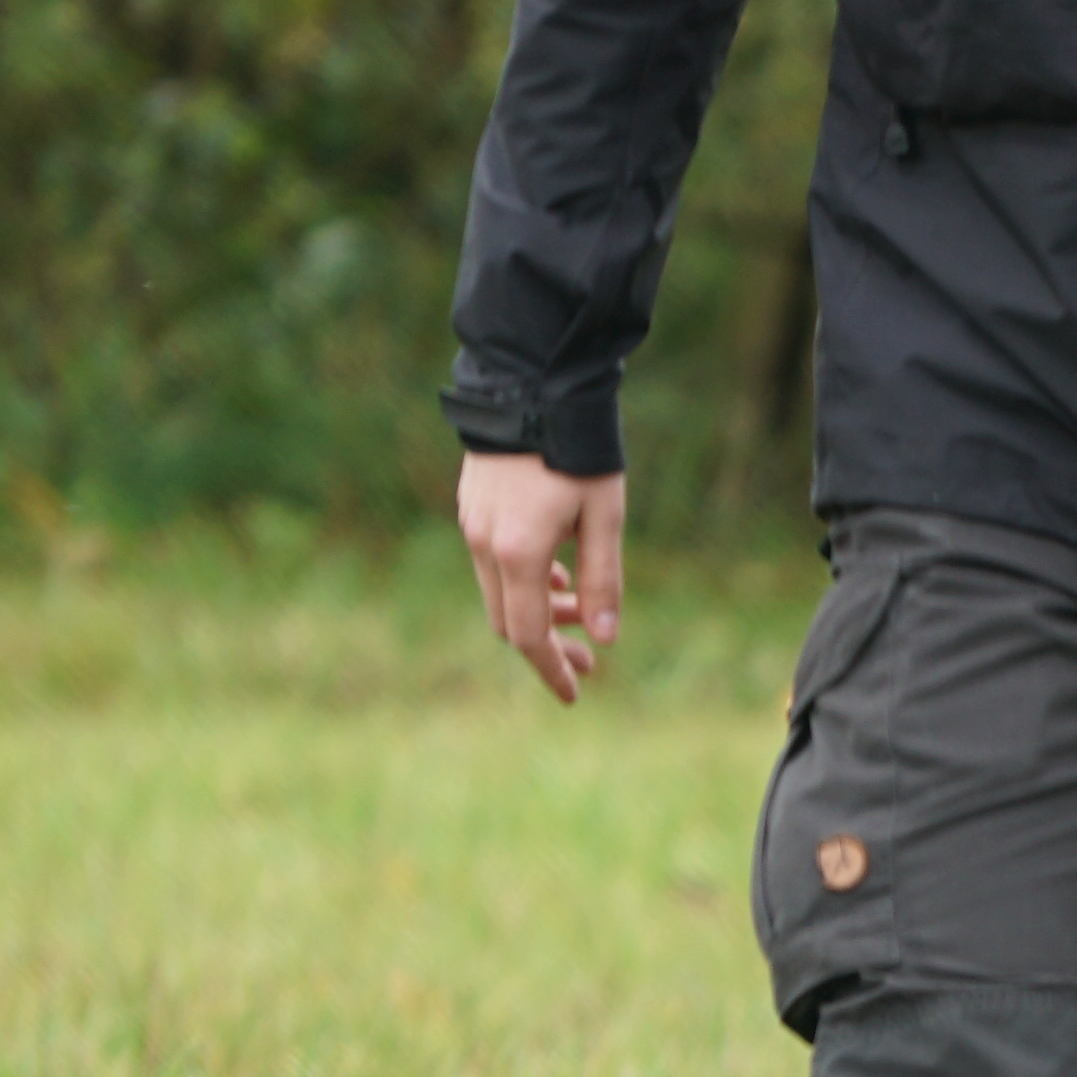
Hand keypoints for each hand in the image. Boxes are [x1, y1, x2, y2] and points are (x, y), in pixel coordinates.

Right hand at [458, 451, 627, 706]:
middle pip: (509, 621)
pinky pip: (491, 561)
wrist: (534, 383)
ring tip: (577, 607)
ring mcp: (472, 524)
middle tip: (589, 655)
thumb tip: (605, 636)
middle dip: (548, 644)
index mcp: (518, 553)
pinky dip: (521, 578)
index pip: (529, 636)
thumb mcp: (605, 515)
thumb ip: (603, 578)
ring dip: (537, 608)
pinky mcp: (470, 505)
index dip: (553, 669)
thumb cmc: (579, 449)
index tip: (575, 693)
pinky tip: (554, 570)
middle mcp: (484, 545)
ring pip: (499, 591)